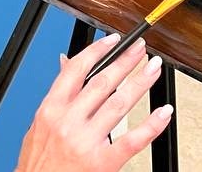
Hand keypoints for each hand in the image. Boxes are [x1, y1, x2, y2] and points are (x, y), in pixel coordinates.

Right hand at [14, 34, 172, 171]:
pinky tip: (163, 112)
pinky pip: (133, 140)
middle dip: (125, 62)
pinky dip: (151, 124)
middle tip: (140, 50)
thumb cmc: (38, 164)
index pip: (77, 70)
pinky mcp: (103, 163)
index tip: (113, 42)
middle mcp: (69, 121)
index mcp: (51, 109)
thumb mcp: (40, 125)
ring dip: (140, 83)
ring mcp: (86, 141)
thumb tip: (66, 65)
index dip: (98, 52)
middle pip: (103, 82)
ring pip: (120, 104)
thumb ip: (57, 96)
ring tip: (153, 69)